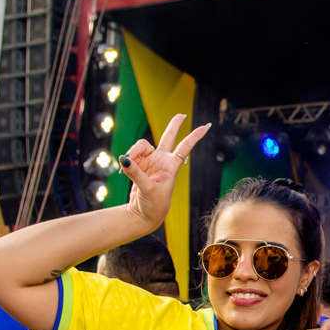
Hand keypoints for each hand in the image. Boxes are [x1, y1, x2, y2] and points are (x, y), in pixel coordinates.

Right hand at [115, 115, 210, 229]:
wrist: (144, 215)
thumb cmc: (154, 205)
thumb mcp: (147, 189)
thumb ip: (136, 173)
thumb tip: (124, 159)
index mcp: (171, 166)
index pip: (184, 147)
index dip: (194, 136)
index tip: (206, 126)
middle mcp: (162, 161)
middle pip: (168, 137)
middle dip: (174, 125)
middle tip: (181, 114)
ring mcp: (150, 162)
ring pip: (141, 146)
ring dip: (133, 153)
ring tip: (127, 167)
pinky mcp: (138, 165)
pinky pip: (130, 155)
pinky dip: (126, 162)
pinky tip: (123, 171)